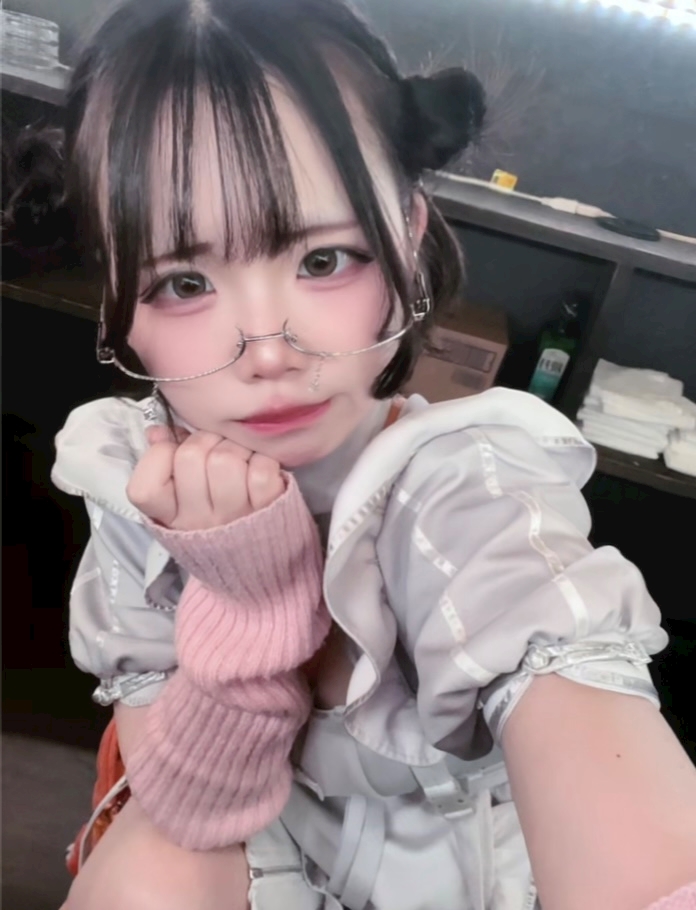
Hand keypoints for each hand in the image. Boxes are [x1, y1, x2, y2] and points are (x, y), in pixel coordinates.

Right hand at [126, 426, 284, 529]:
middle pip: (190, 455)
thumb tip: (157, 432)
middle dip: (205, 440)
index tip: (175, 453)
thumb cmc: (216, 521)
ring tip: (240, 460)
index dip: (160, 456)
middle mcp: (198, 520)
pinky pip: (260, 469)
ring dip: (236, 448)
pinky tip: (259, 471)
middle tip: (215, 449)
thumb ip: (164, 464)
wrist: (260, 562)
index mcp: (170, 518)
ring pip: (225, 457)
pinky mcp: (268, 509)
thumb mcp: (181, 501)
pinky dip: (263, 460)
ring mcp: (233, 516)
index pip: (145, 488)